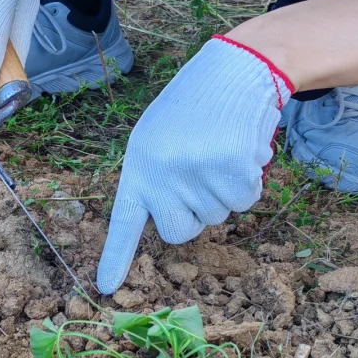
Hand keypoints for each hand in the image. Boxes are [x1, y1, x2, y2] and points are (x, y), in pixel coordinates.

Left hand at [96, 36, 292, 293]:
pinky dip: (251, 180)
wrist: (236, 68)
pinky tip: (243, 148)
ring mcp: (195, 172)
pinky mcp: (231, 169)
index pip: (124, 220)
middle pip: (180, 231)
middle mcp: (162, 172)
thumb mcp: (161, 137)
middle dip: (196, 214)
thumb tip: (167, 222)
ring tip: (223, 148)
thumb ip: (157, 177)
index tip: (106, 289)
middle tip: (203, 173)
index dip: (115, 256)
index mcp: (139, 164)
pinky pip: (246, 200)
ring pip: (219, 215)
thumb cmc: (199, 106)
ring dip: (228, 189)